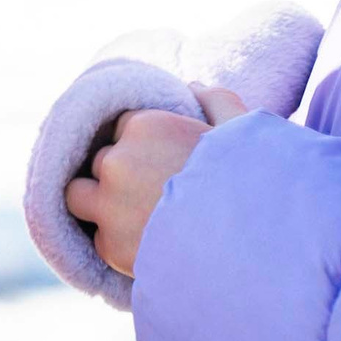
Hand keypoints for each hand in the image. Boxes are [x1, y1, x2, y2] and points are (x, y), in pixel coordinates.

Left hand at [65, 87, 244, 278]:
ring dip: (99, 204)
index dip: (142, 146)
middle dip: (120, 176)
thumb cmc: (257, 188)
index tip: (161, 164)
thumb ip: (218, 102)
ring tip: (134, 220)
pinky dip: (117, 243)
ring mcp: (109, 205)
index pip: (124, 127)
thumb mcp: (247, 133)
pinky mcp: (110, 247)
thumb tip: (193, 86)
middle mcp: (118, 161)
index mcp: (147, 126)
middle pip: (101, 161)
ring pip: (79, 195)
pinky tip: (149, 249)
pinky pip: (98, 239)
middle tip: (153, 196)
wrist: (261, 254)